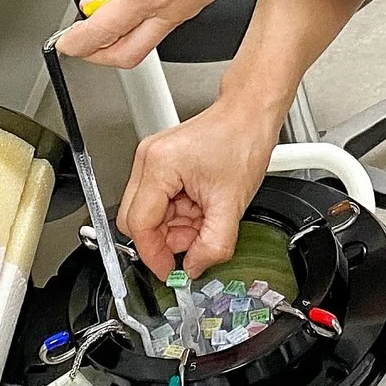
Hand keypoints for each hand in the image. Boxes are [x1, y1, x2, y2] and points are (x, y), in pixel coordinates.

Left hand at [57, 0, 297, 66]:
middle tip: (77, 40)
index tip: (63, 42)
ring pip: (144, 40)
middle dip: (96, 53)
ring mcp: (186, 6)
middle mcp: (171, 6)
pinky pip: (160, 22)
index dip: (77, 41)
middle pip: (126, 54)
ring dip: (117, 33)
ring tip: (98, 10)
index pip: (105, 30)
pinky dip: (138, 17)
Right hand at [118, 97, 280, 275]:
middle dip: (164, 240)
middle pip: (136, 220)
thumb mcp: (232, 203)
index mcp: (159, 166)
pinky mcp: (161, 163)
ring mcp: (152, 160)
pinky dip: (179, 214)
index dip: (154, 254)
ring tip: (205, 218)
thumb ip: (213, 244)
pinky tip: (201, 208)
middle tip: (192, 245)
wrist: (249, 114)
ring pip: (148, 213)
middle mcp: (148, 160)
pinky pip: (159, 201)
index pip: (139, 224)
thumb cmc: (242, 141)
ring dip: (174, 227)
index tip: (169, 271)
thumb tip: (194, 266)